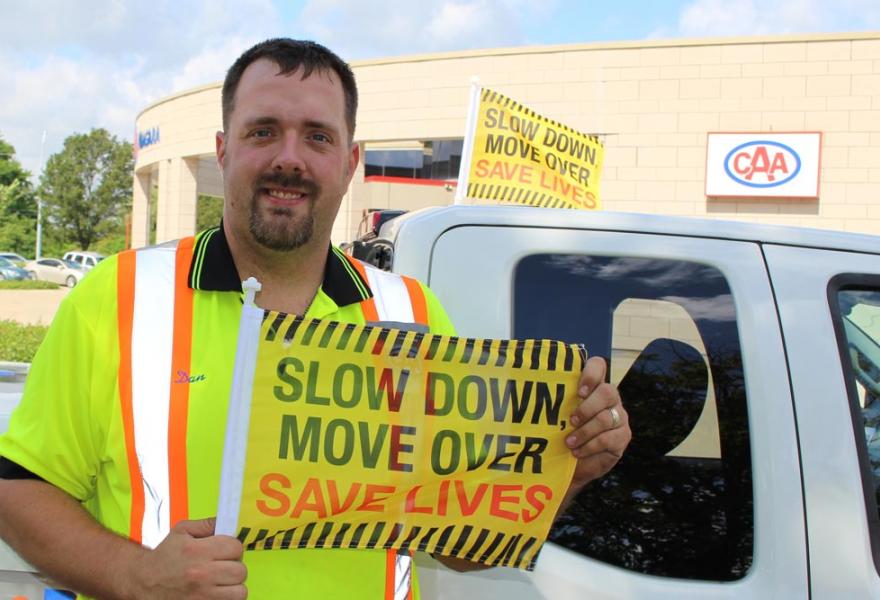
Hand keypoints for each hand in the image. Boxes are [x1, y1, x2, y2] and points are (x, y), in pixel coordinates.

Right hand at [129, 517, 246, 599]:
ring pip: (239, 592)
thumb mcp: (181, 532)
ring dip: (233, 586)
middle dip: (234, 567)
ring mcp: (202, 596)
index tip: (225, 551)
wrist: (142, 582)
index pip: (236, 548)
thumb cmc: (164, 556)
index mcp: (198, 551)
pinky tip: (216, 592)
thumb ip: (206, 524)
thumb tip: (227, 521)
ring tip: (221, 582)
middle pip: (240, 571)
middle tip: (223, 567)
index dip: (232, 548)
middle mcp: (202, 574)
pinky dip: (226, 598)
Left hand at [565, 356, 630, 493]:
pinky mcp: (622, 436)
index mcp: (593, 386)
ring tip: (569, 441)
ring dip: (585, 431)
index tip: (579, 391)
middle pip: (607, 391)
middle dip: (587, 407)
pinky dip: (590, 446)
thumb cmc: (564, 433)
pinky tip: (578, 451)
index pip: (598, 366)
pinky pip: (609, 438)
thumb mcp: (557, 415)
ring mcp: (619, 416)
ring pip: (607, 418)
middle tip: (571, 420)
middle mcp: (610, 398)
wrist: (575, 464)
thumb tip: (526, 390)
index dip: (591, 373)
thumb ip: (553, 401)